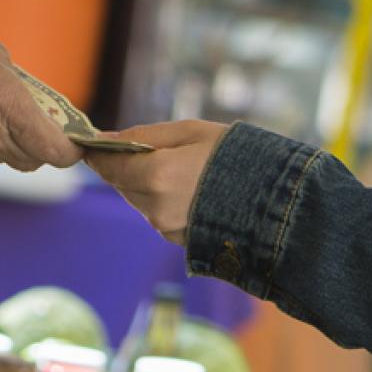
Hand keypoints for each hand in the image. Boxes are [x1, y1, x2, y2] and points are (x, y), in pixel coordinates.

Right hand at [0, 13, 82, 171]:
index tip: (75, 146)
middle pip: (31, 160)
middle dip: (38, 146)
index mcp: (3, 100)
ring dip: (3, 142)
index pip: (53, 150)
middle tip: (35, 125)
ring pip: (0, 158)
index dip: (70, 153)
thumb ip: (19, 84)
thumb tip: (38, 105)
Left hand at [84, 120, 231, 245]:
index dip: (98, 153)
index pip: (108, 166)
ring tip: (174, 166)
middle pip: (121, 184)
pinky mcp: (179, 240)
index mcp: (156, 175)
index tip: (92, 142)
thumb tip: (105, 138)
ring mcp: (167, 227)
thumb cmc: (237, 154)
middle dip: (124, 166)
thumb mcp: (191, 131)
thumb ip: (143, 135)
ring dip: (144, 183)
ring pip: (139, 201)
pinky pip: (157, 215)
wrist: (278, 198)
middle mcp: (155, 207)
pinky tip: (187, 187)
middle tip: (138, 148)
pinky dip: (162, 200)